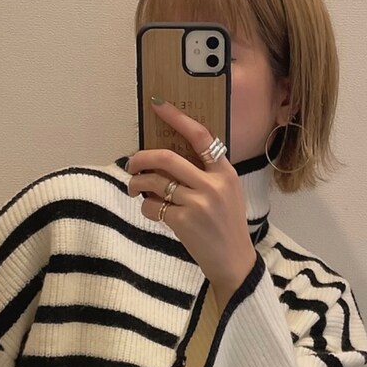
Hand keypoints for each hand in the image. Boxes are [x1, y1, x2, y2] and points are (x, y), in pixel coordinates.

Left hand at [127, 98, 255, 291]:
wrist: (234, 262)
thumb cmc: (227, 226)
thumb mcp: (228, 193)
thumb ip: (207, 173)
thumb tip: (168, 157)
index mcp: (226, 172)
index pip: (200, 136)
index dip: (176, 118)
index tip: (157, 104)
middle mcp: (213, 185)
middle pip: (167, 158)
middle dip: (141, 158)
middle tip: (132, 163)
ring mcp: (199, 204)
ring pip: (154, 182)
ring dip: (137, 183)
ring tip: (135, 188)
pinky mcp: (184, 222)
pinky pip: (152, 206)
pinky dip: (146, 207)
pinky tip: (151, 211)